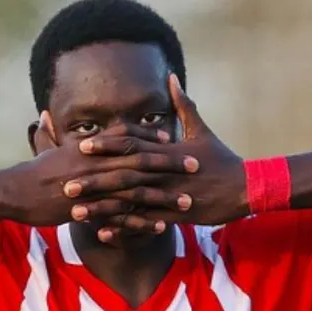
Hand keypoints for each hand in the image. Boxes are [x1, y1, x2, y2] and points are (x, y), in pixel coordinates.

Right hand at [0, 123, 197, 230]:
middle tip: (195, 165)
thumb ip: (54, 133)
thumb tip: (47, 115)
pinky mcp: (91, 211)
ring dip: (163, 196)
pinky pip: (122, 217)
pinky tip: (162, 226)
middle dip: (169, 164)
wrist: (14, 193)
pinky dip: (143, 221)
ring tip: (186, 202)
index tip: (172, 135)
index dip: (150, 137)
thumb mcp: (46, 148)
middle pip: (140, 162)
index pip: (127, 138)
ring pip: (136, 192)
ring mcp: (95, 188)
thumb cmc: (32, 171)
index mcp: (91, 149)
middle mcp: (97, 165)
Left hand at [70, 73, 248, 237]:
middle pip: (123, 174)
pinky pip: (144, 223)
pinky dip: (123, 228)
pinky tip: (101, 232)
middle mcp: (165, 172)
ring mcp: (169, 195)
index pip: (132, 144)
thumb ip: (183, 105)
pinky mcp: (176, 215)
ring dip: (102, 207)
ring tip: (75, 212)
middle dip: (94, 179)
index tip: (81, 145)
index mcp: (168, 150)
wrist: (246, 187)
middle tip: (66, 183)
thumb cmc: (222, 158)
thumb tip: (172, 78)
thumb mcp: (202, 129)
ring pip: (130, 202)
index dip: (106, 144)